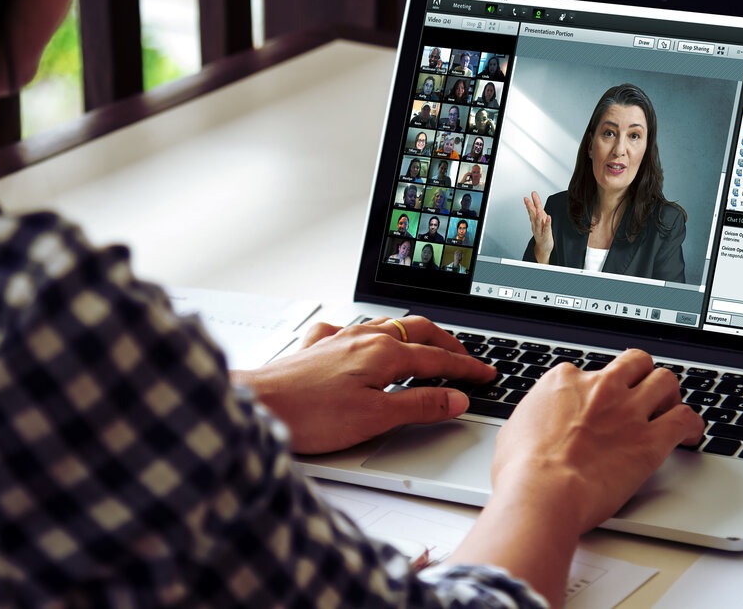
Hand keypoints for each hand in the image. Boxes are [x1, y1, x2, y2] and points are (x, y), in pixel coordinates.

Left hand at [231, 316, 495, 453]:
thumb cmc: (308, 415)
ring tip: (427, 345)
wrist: (255, 406)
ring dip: (414, 334)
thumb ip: (419, 405)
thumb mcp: (375, 418)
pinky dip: (370, 333)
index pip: (438, 358)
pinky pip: (351, 330)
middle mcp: (363, 338)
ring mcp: (339, 339)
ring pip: (388, 325)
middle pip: (417, 330)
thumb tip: (456, 398)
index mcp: (384, 353)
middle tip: (465, 357)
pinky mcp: (317, 349)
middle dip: (446, 342)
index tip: (486, 374)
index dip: (466, 368)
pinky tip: (363, 340)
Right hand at [444, 350, 702, 603]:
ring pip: (665, 381)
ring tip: (668, 409)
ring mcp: (629, 410)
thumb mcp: (514, 430)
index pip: (590, 370)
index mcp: (565, 381)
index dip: (596, 388)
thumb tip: (533, 425)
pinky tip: (690, 434)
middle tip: (642, 393)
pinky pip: (684, 419)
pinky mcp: (651, 439)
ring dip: (669, 394)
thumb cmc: (522, 470)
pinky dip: (691, 425)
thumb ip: (534, 418)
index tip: (599, 403)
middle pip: (635, 363)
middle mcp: (601, 387)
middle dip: (641, 375)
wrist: (542, 492)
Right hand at [523, 190, 553, 262]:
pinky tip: (548, 218)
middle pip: (533, 214)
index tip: (530, 195)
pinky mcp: (546, 235)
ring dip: (537, 214)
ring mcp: (540, 230)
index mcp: (535, 221)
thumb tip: (535, 204)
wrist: (543, 247)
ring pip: (538, 221)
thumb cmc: (542, 234)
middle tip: (528, 199)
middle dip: (530, 206)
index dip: (530, 202)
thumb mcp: (539, 222)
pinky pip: (546, 228)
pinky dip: (547, 223)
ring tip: (538, 208)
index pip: (532, 210)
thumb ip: (537, 213)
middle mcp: (536, 225)